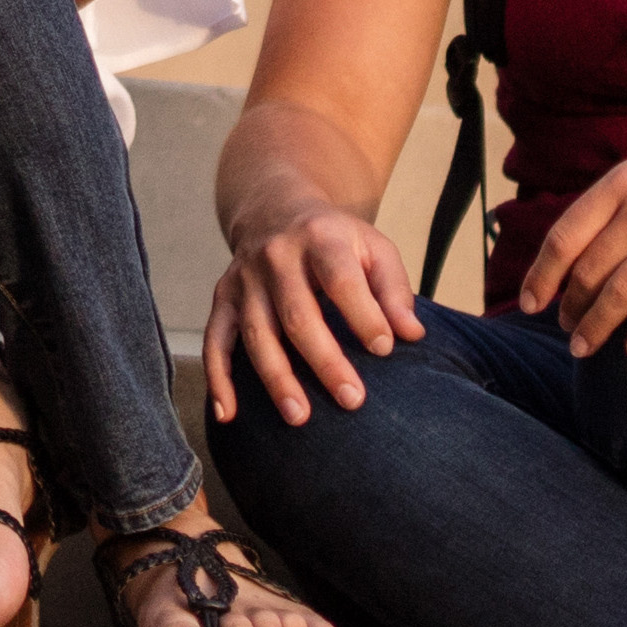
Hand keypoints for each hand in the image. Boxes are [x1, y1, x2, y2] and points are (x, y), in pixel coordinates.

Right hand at [205, 202, 421, 426]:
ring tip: (299, 417)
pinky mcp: (224, 298)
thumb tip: (411, 334)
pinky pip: (215, 340)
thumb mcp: (372, 247)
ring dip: (276, 378)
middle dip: (324, 361)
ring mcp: (244, 279)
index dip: (363, 316)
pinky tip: (228, 414)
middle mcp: (276, 256)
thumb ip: (394, 289)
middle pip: (297, 314)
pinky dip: (218, 378)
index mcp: (320, 238)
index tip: (385, 350)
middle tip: (352, 400)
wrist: (274, 209)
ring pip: (257, 333)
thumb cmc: (334, 240)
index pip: (341, 280)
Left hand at [521, 135, 626, 359]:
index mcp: (621, 181)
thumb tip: (568, 254)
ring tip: (586, 348)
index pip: (565, 235)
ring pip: (625, 289)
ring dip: (600, 325)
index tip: (531, 305)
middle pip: (592, 269)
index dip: (542, 274)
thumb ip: (612, 207)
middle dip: (573, 307)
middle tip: (567, 333)